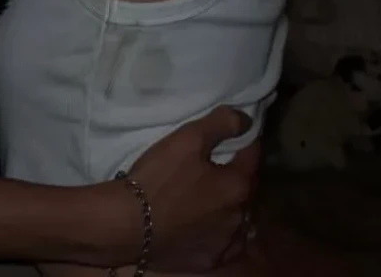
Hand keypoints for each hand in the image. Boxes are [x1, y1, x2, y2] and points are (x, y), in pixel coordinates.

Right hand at [123, 109, 257, 272]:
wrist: (127, 224)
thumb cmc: (160, 177)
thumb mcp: (188, 138)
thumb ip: (221, 124)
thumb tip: (246, 120)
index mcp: (237, 186)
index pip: (252, 156)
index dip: (245, 142)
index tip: (236, 134)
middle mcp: (238, 217)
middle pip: (246, 188)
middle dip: (237, 174)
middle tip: (219, 163)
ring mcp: (224, 244)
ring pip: (237, 218)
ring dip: (230, 205)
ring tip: (212, 194)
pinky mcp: (207, 261)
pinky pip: (224, 244)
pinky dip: (221, 232)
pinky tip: (208, 225)